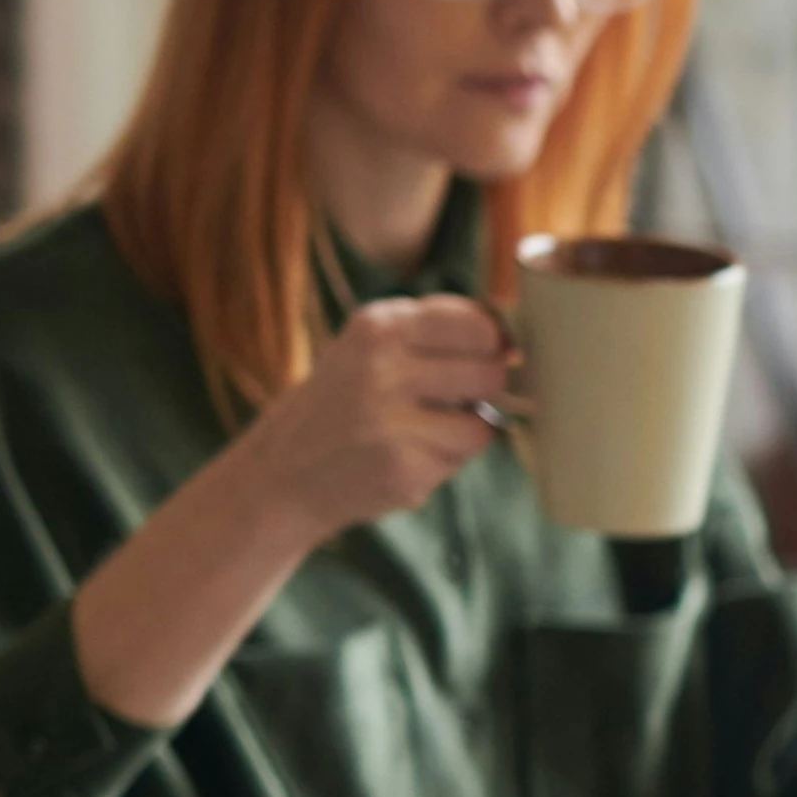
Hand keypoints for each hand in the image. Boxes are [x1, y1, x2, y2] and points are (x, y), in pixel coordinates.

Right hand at [237, 295, 511, 540]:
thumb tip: (514, 344)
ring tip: (416, 431)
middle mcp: (381, 365)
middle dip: (481, 391)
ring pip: (483, 421)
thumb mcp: (374, 348)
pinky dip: (444, 461)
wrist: (282, 472)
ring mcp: (389, 418)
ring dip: (463, 431)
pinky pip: (461, 458)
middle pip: (490, 371)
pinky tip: (403, 457)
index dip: (494, 345)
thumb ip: (439, 335)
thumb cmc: (345, 404)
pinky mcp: (402, 466)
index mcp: (377, 325)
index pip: (478, 323)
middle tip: (442, 403)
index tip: (482, 358)